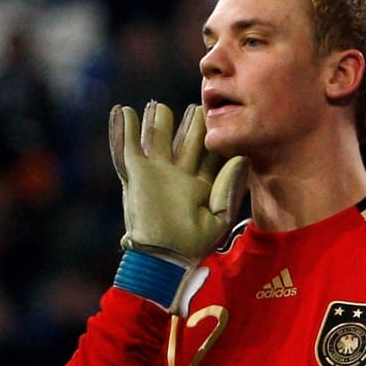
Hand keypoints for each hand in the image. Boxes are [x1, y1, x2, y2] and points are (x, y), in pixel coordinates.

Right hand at [109, 101, 247, 310]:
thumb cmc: (192, 245)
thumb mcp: (218, 219)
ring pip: (160, 138)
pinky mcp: (137, 174)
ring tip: (159, 107)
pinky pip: (130, 146)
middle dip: (192, 123)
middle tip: (198, 107)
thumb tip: (240, 157)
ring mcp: (158, 172)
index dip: (218, 136)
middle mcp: (181, 174)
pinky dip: (126, 128)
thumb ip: (228, 187)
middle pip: (188, 140)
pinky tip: (125, 111)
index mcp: (203, 184)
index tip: (224, 118)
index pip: (212, 153)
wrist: (161, 258)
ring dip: (159, 121)